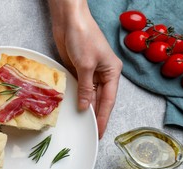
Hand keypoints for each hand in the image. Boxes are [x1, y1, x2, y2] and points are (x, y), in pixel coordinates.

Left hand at [48, 0, 121, 137]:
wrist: (69, 21)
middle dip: (95, 116)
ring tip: (81, 125)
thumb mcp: (86, 65)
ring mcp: (90, 73)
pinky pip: (79, 89)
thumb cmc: (83, 38)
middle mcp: (103, 74)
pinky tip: (73, 109)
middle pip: (100, 100)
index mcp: (112, 72)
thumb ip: (86, 88)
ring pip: (89, 95)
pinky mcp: (78, 70)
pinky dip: (76, 98)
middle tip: (90, 132)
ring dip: (85, 108)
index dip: (104, 118)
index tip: (100, 132)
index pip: (108, 101)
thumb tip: (86, 108)